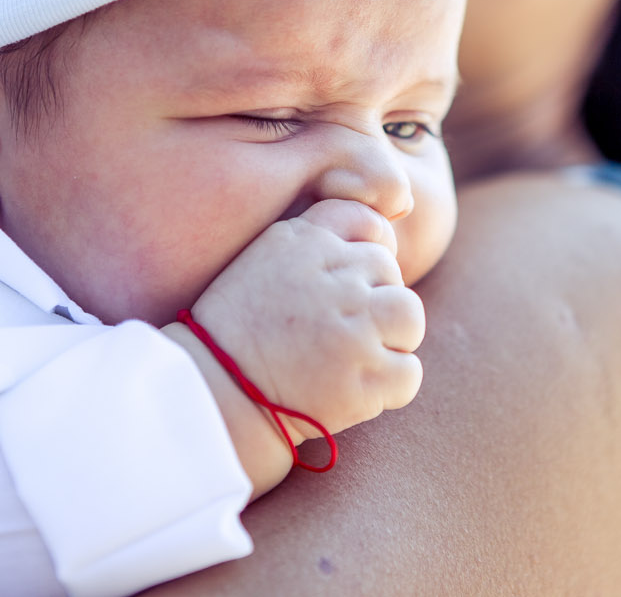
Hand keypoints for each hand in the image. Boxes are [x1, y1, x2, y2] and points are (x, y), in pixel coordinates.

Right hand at [188, 199, 425, 439]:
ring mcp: (354, 332)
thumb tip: (382, 235)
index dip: (365, 253)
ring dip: (392, 337)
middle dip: (371, 299)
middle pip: (389, 272)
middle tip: (337, 329)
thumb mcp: (262, 258)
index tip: (347, 282)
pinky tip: (355, 389)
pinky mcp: (365, 382)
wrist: (211, 396)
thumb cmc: (234, 329)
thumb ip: (316, 237)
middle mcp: (335, 280)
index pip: (368, 224)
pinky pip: (409, 373)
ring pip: (409, 317)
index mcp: (305, 241)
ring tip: (356, 355)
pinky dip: (391, 385)